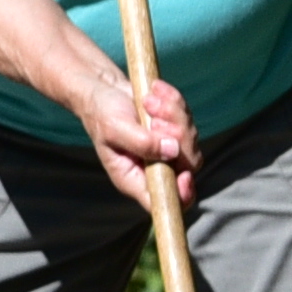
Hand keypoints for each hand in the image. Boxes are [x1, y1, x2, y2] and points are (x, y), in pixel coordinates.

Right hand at [67, 56, 193, 209]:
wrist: (103, 90)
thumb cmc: (101, 114)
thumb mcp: (115, 128)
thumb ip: (142, 143)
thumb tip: (173, 150)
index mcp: (136, 179)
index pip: (164, 200)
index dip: (180, 194)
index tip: (184, 175)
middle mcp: (155, 168)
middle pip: (187, 165)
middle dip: (177, 135)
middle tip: (153, 116)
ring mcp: (168, 149)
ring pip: (190, 139)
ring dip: (172, 114)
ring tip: (148, 101)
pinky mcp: (174, 130)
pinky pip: (187, 118)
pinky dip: (174, 102)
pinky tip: (156, 92)